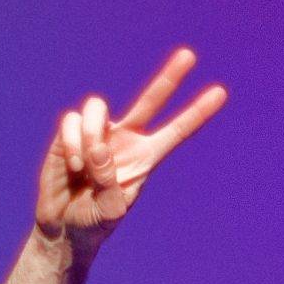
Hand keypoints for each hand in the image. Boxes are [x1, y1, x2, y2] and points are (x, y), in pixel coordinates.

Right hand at [35, 49, 227, 243]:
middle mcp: (125, 139)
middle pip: (150, 101)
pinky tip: (72, 166)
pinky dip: (72, 143)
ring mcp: (98, 132)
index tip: (220, 93)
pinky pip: (72, 121)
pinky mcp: (71, 132)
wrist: (63, 227)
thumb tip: (99, 147)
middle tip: (190, 56)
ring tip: (83, 167)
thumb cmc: (92, 223)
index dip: (196, 113)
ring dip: (91, 135)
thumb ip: (108, 182)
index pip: (175, 132)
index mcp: (144, 158)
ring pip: (98, 107)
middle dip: (169, 78)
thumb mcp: (108, 212)